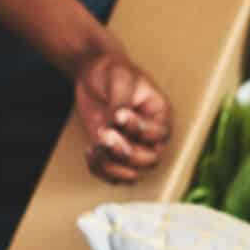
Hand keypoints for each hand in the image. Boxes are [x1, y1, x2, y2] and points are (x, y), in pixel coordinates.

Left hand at [74, 46, 171, 181]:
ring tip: (95, 146)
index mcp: (160, 115)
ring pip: (132, 175)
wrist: (95, 74)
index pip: (160, 134)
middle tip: (104, 133)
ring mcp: (133, 148)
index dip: (139, 129)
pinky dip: (99, 170)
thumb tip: (116, 122)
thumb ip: (120, 102)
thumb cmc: (113, 72)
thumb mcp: (119, 79)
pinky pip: (113, 177)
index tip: (119, 114)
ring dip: (111, 165)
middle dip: (125, 152)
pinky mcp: (114, 155)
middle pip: (150, 160)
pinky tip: (89, 151)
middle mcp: (151, 136)